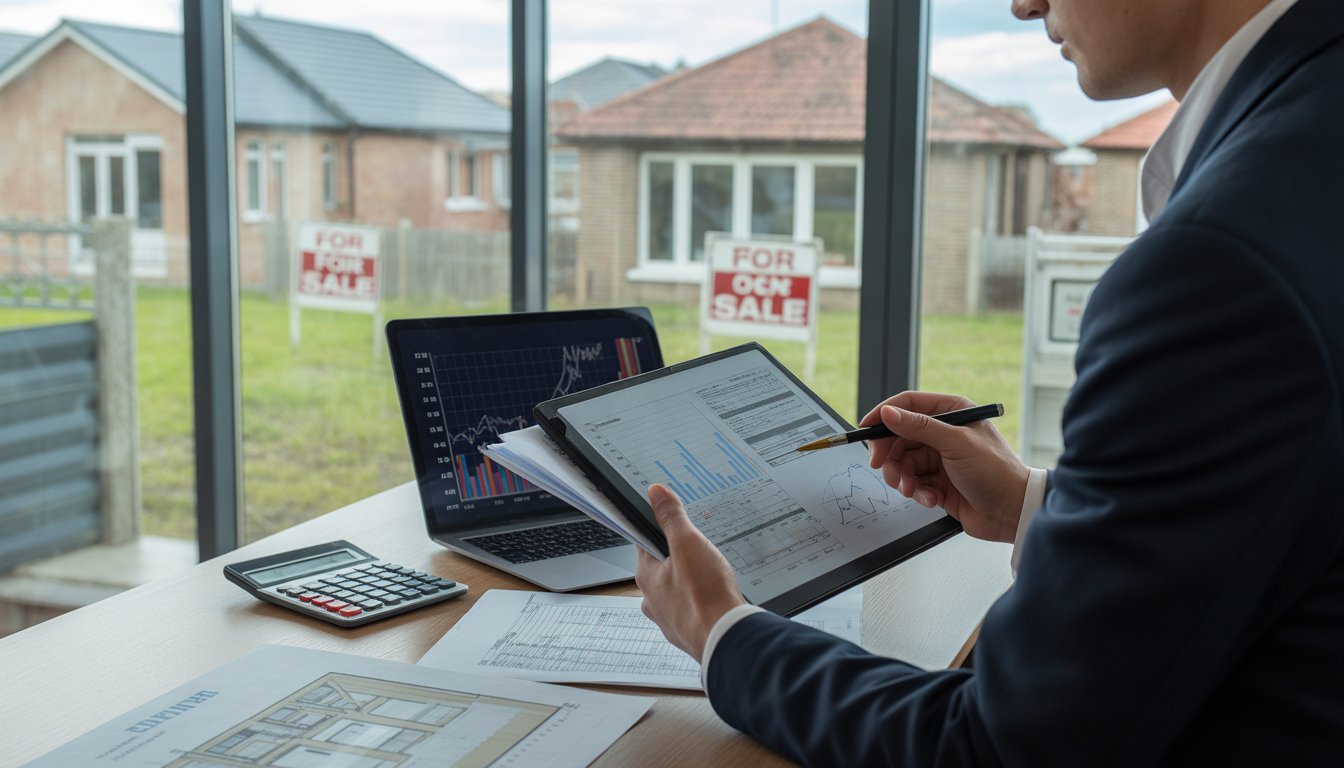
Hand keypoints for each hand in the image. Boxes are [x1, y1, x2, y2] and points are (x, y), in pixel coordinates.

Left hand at [635, 484, 746, 659]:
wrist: (726, 638)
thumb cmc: (704, 594)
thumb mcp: (688, 543)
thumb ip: (671, 517)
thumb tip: (655, 493)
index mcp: (646, 576)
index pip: (644, 544)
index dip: (659, 530)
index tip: (673, 525)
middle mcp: (652, 600)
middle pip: (662, 568)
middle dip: (679, 558)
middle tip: (700, 550)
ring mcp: (669, 619)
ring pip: (676, 591)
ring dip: (691, 583)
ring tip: (712, 576)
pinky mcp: (688, 633)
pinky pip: (692, 611)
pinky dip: (702, 603)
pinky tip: (717, 599)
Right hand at [862, 391, 1029, 543]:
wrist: (1013, 512)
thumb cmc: (996, 472)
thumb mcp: (955, 444)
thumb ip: (919, 427)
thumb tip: (888, 413)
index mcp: (951, 412)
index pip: (907, 405)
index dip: (884, 415)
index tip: (865, 428)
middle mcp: (943, 432)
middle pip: (899, 436)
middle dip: (890, 454)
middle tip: (883, 468)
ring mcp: (939, 457)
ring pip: (902, 462)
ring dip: (902, 477)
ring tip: (912, 489)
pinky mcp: (937, 481)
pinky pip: (912, 482)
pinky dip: (917, 492)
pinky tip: (931, 499)